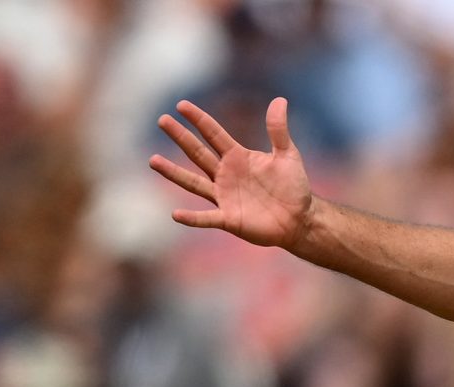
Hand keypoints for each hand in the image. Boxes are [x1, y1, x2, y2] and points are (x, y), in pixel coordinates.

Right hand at [151, 98, 313, 248]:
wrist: (300, 220)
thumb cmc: (293, 187)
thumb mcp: (288, 155)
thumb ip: (279, 130)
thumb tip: (280, 100)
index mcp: (237, 157)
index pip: (214, 134)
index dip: (199, 119)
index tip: (181, 105)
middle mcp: (225, 174)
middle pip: (197, 152)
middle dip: (180, 137)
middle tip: (162, 120)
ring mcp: (224, 196)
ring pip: (193, 182)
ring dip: (173, 172)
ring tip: (153, 161)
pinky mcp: (229, 219)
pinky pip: (206, 218)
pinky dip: (192, 218)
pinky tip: (175, 214)